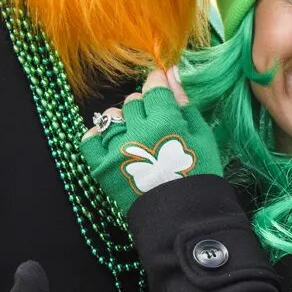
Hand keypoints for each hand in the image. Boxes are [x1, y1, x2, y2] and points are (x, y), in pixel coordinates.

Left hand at [81, 69, 223, 209]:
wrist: (183, 218)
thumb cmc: (199, 174)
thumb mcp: (202, 136)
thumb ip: (185, 103)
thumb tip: (171, 73)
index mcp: (165, 122)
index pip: (154, 87)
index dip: (158, 84)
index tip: (162, 90)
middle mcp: (137, 133)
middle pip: (133, 102)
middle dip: (145, 107)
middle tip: (156, 123)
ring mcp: (116, 151)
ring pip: (111, 117)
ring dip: (124, 120)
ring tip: (136, 135)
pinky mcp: (102, 168)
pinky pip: (89, 141)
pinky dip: (97, 137)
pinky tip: (112, 141)